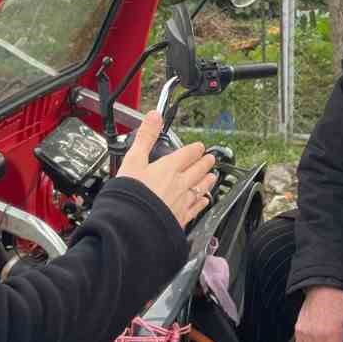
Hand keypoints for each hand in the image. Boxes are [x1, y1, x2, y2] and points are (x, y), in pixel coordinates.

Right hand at [118, 112, 216, 227]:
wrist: (132, 225)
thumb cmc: (130, 194)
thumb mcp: (133, 159)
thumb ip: (146, 137)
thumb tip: (154, 116)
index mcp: (168, 168)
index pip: (187, 154)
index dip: (195, 149)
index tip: (199, 147)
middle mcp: (180, 184)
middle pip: (198, 170)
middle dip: (205, 163)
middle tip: (210, 158)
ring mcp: (182, 202)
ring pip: (200, 188)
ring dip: (208, 180)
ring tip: (212, 176)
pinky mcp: (181, 218)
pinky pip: (196, 208)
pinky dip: (202, 202)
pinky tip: (205, 201)